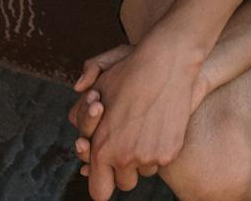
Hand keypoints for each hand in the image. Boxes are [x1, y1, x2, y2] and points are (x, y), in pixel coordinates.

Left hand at [81, 35, 209, 199]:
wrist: (168, 63)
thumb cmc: (129, 72)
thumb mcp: (97, 89)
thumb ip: (80, 112)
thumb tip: (80, 130)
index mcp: (102, 149)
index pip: (99, 191)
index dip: (102, 181)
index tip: (105, 172)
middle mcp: (124, 157)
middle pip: (124, 184)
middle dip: (124, 168)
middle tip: (128, 144)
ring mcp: (149, 156)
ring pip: (145, 171)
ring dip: (143, 158)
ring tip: (145, 129)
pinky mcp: (170, 151)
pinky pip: (161, 160)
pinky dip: (160, 148)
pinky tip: (159, 125)